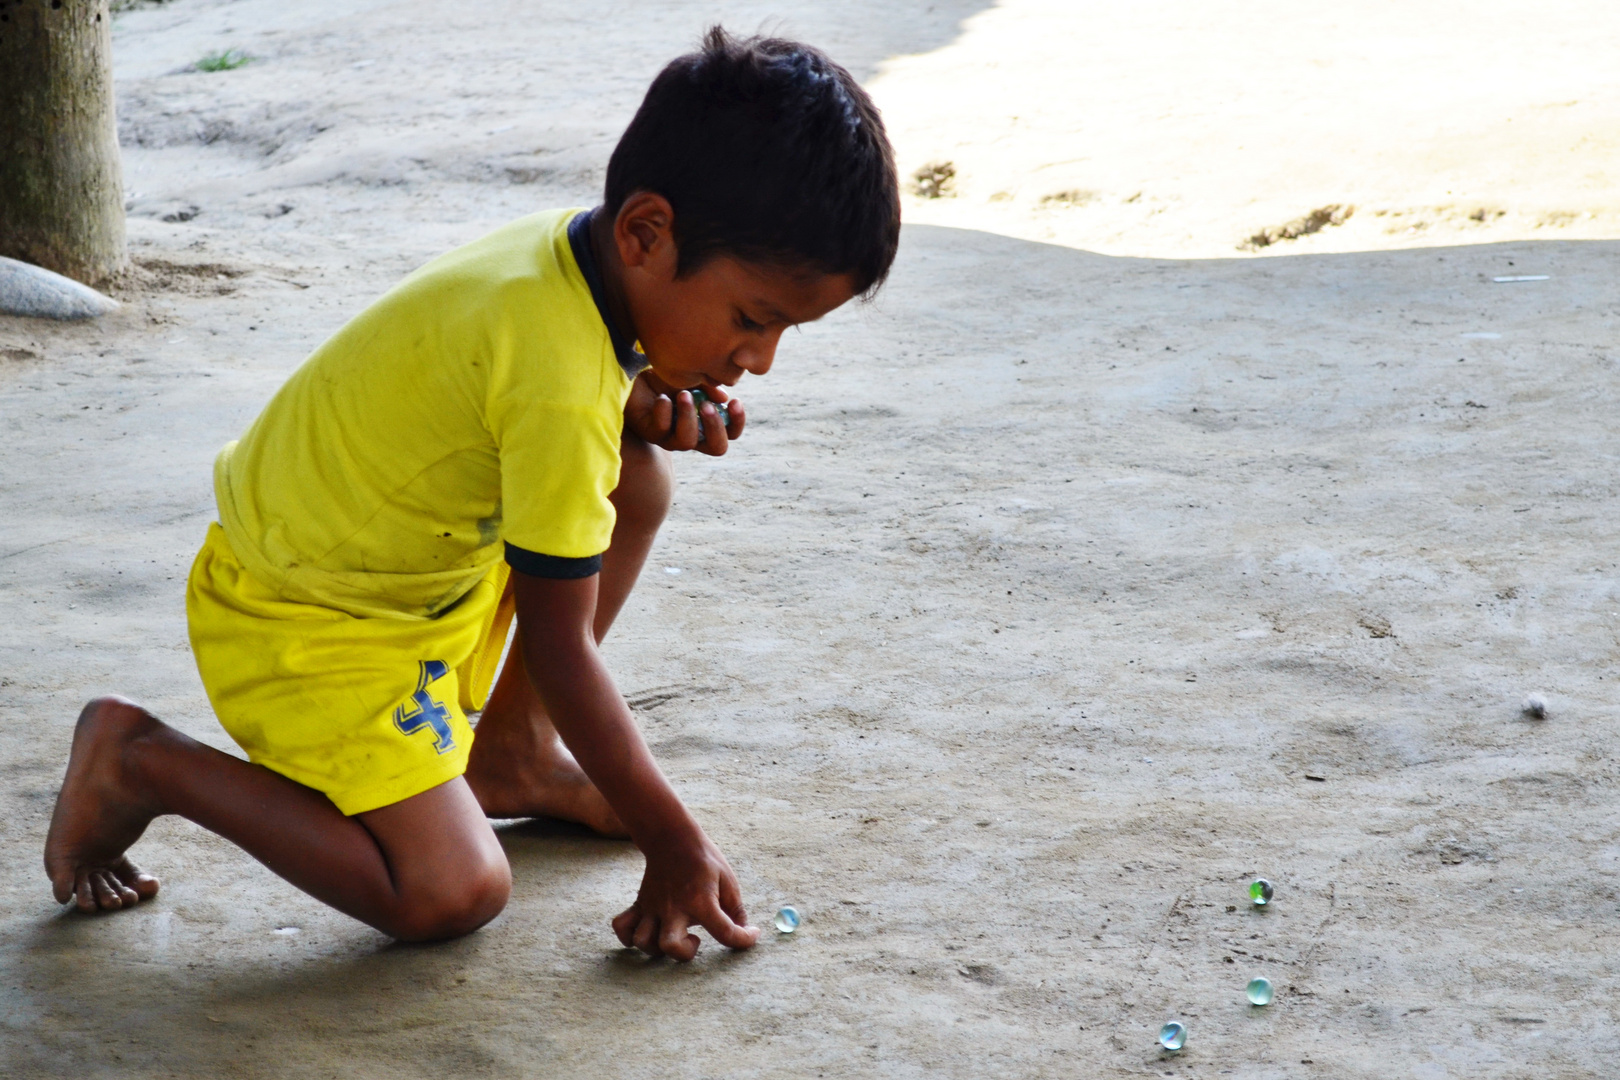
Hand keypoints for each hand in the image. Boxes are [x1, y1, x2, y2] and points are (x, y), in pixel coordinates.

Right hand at [611, 829, 759, 960]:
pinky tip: (647, 934)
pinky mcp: (640, 904)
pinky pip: (622, 926)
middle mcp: (673, 907)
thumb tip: (742, 931)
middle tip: (695, 940)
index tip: (751, 934)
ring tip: (673, 935)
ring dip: (657, 948)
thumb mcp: (727, 879)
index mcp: (700, 900)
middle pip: (669, 946)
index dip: (743, 940)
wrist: (672, 837)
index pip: (724, 933)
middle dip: (684, 954)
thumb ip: (736, 909)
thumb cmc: (703, 859)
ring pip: (642, 941)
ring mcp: (652, 907)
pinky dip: (629, 938)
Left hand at [623, 370, 745, 455]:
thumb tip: (724, 398)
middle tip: (707, 405)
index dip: (737, 422)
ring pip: (687, 442)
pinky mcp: (650, 434)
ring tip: (683, 394)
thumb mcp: (691, 379)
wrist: (633, 378)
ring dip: (688, 417)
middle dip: (716, 427)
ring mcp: (670, 438)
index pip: (730, 433)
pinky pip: (662, 429)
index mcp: (705, 424)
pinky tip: (662, 397)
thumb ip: (709, 387)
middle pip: (717, 448)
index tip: (735, 401)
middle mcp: (691, 436)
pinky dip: (664, 411)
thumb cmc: (665, 381)